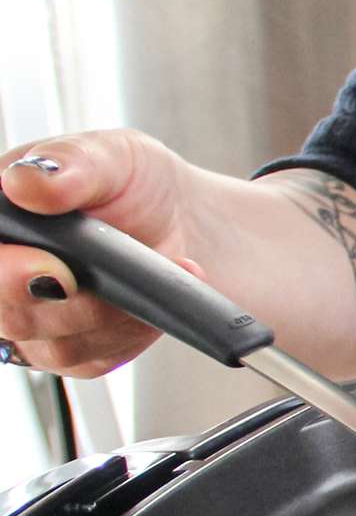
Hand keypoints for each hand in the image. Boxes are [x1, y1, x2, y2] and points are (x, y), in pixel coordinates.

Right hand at [0, 129, 204, 376]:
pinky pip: (96, 359)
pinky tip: (155, 302)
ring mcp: (35, 320)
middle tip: (110, 282)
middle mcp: (5, 276)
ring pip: (57, 348)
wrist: (179, 222)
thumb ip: (68, 165)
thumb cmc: (132, 185)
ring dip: (115, 315)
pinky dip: (133, 333)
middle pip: (8, 316)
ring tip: (163, 270)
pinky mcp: (75, 351)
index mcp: (0, 224)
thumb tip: (25, 183)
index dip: (5, 274)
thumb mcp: (109, 155)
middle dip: (64, 306)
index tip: (53, 266)